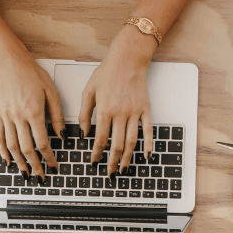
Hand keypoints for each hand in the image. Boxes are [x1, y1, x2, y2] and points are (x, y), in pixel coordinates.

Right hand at [0, 53, 64, 180]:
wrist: (9, 63)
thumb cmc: (31, 74)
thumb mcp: (51, 92)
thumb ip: (57, 115)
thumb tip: (62, 135)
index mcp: (34, 112)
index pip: (43, 143)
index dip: (49, 157)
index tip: (53, 165)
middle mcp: (19, 117)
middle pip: (27, 149)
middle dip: (35, 165)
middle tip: (41, 176)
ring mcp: (7, 117)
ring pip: (13, 147)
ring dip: (20, 163)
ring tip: (26, 173)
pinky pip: (0, 138)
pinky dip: (4, 151)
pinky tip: (9, 160)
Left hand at [80, 27, 155, 176]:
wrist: (128, 60)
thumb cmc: (107, 73)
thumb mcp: (88, 91)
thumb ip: (84, 113)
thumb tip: (84, 133)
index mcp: (105, 110)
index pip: (100, 139)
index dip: (97, 153)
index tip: (94, 161)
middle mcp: (121, 114)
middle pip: (117, 145)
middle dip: (112, 161)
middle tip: (109, 173)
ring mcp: (135, 113)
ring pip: (132, 141)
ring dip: (128, 158)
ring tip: (123, 169)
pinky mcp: (146, 110)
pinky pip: (148, 131)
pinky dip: (149, 145)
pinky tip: (146, 156)